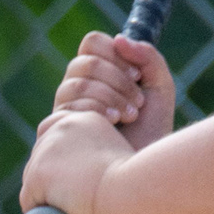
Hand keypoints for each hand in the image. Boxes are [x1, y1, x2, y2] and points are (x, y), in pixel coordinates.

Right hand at [18, 32, 176, 213]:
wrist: (142, 174)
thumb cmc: (151, 136)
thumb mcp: (159, 91)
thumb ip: (148, 59)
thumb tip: (120, 39)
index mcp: (98, 76)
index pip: (91, 44)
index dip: (113, 53)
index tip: (137, 74)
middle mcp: (75, 91)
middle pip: (82, 62)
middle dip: (115, 79)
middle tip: (138, 101)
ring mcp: (62, 111)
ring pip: (75, 83)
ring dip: (109, 96)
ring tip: (129, 116)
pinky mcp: (55, 132)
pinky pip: (69, 106)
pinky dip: (96, 110)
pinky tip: (111, 126)